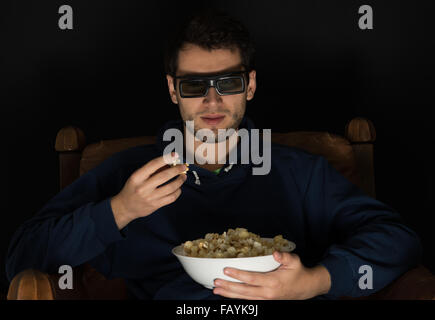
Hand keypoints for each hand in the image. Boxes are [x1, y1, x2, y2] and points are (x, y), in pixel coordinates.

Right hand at [110, 153, 187, 228]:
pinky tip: (178, 188)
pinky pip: (171, 198)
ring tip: (183, 177)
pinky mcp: (156, 205)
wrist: (126, 207)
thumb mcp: (137, 177)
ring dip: (179, 181)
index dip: (166, 158)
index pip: (153, 165)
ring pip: (170, 188)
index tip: (174, 155)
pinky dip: (178, 192)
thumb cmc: (132, 189)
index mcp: (137, 177)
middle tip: (182, 167)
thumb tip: (168, 163)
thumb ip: (152, 170)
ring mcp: (150, 197)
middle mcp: (143, 187)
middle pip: (164, 176)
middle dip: (176, 170)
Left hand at [213, 251, 330, 299]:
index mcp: (273, 282)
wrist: (306, 288)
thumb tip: (275, 252)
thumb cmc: (298, 272)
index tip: (226, 270)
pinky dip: (236, 298)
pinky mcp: (264, 301)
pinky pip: (248, 300)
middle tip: (216, 282)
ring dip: (229, 294)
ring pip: (244, 297)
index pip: (252, 279)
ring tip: (216, 290)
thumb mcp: (294, 261)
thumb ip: (284, 256)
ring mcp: (266, 299)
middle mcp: (268, 293)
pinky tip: (227, 294)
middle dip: (228, 287)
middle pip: (244, 291)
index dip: (238, 275)